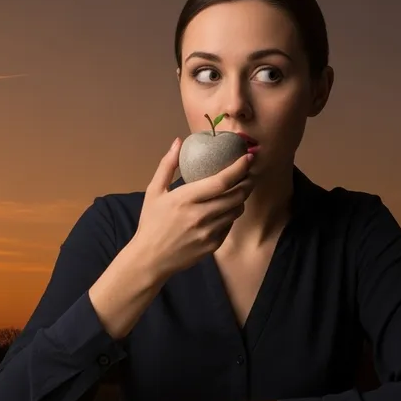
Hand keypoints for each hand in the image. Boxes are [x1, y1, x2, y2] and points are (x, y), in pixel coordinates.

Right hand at [132, 137, 254, 279]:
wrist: (150, 259)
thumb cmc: (151, 223)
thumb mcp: (154, 192)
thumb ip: (167, 165)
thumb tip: (178, 142)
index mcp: (186, 199)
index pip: (221, 181)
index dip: (239, 168)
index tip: (248, 157)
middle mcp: (200, 215)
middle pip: (236, 195)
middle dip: (247, 182)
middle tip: (249, 173)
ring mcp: (209, 232)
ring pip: (236, 211)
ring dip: (241, 198)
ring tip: (239, 190)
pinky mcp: (213, 245)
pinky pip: (229, 225)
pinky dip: (231, 215)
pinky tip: (225, 209)